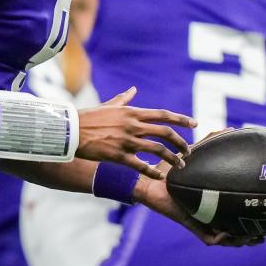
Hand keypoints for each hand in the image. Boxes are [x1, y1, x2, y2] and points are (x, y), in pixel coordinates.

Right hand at [76, 87, 194, 179]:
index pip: (163, 114)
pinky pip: (140, 165)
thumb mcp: (109, 106)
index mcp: (132, 112)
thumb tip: (133, 90)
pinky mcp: (118, 155)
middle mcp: (132, 125)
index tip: (194, 123)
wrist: (70, 130)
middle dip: (180, 142)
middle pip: (165, 132)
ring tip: (180, 165)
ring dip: (172, 158)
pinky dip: (152, 171)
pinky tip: (160, 176)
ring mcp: (126, 140)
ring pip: (157, 149)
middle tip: (188, 150)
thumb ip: (124, 99)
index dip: (181, 119)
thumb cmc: (89, 117)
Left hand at [132, 155, 263, 247]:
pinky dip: (221, 239)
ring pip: (224, 239)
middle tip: (263, 235)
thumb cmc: (171, 168)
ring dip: (239, 241)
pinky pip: (209, 238)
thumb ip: (211, 142)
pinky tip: (229, 233)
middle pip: (233, 232)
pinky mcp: (191, 225)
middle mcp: (208, 214)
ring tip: (252, 237)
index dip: (248, 218)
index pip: (233, 213)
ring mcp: (200, 222)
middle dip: (249, 236)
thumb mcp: (196, 154)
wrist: (150, 179)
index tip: (265, 216)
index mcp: (212, 203)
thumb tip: (231, 129)